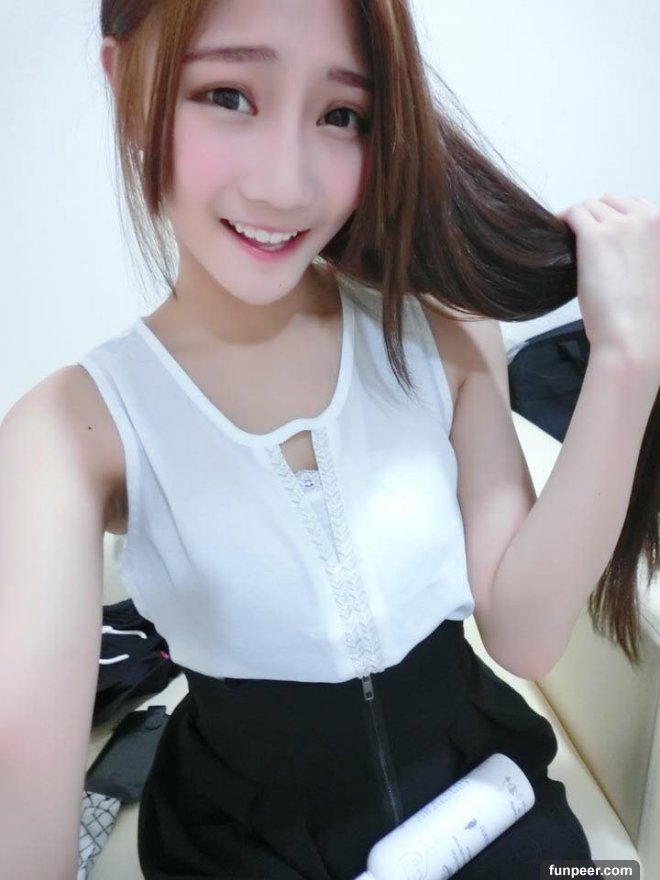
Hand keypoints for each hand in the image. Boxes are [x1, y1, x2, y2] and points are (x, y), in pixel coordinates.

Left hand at [556, 193, 659, 377]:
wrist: (633, 337)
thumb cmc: (642, 316)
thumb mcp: (652, 271)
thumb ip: (641, 249)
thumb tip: (612, 242)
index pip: (637, 205)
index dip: (615, 218)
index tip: (602, 233)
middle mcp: (649, 219)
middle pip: (610, 201)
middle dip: (595, 217)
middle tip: (582, 240)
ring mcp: (622, 225)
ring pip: (590, 206)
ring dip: (579, 222)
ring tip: (571, 243)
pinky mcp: (596, 237)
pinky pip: (574, 213)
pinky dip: (563, 219)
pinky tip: (557, 231)